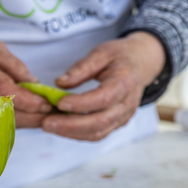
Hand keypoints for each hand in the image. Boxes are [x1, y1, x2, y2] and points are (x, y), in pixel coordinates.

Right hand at [0, 18, 51, 127]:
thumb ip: (14, 66)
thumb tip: (36, 85)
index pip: (4, 91)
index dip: (28, 99)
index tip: (48, 102)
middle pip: (9, 113)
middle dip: (37, 115)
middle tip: (63, 114)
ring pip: (8, 123)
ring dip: (34, 122)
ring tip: (57, 117)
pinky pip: (3, 124)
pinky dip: (24, 122)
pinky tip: (41, 118)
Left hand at [43, 31, 165, 140]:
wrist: (141, 65)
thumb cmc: (120, 57)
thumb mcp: (102, 52)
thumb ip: (82, 67)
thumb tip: (60, 82)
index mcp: (125, 83)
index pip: (103, 98)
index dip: (81, 103)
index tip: (59, 102)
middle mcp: (127, 105)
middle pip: (100, 122)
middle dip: (70, 125)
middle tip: (46, 122)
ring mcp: (123, 117)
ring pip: (97, 133)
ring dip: (71, 133)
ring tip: (48, 125)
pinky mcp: (116, 124)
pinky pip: (97, 134)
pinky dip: (77, 134)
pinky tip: (60, 127)